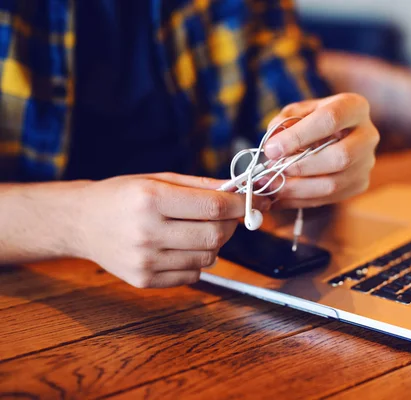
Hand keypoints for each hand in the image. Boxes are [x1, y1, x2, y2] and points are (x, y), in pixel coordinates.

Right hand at [73, 173, 269, 287]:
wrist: (81, 222)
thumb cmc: (123, 195)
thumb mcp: (158, 179)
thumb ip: (201, 185)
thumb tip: (241, 190)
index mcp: (150, 199)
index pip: (213, 206)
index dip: (243, 205)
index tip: (258, 201)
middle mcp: (147, 231)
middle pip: (216, 235)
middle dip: (232, 225)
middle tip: (228, 216)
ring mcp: (144, 260)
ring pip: (209, 257)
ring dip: (214, 243)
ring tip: (196, 229)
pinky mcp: (144, 280)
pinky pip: (193, 274)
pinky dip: (198, 260)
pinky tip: (180, 246)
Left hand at [264, 93, 378, 208]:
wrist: (336, 134)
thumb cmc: (315, 120)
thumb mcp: (299, 111)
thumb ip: (283, 122)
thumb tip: (273, 146)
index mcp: (354, 107)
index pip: (329, 120)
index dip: (298, 136)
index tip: (271, 149)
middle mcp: (368, 136)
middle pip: (340, 157)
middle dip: (300, 166)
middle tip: (273, 168)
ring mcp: (367, 163)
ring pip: (334, 184)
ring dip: (297, 188)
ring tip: (271, 185)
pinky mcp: (360, 184)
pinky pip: (329, 198)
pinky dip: (300, 200)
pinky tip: (280, 197)